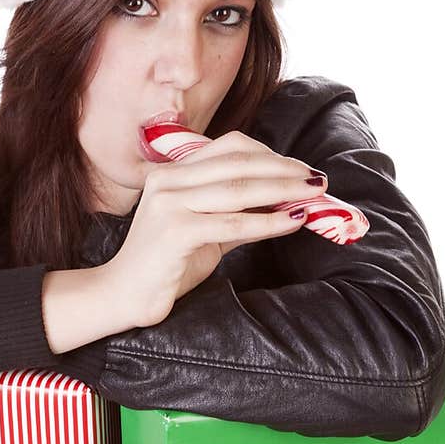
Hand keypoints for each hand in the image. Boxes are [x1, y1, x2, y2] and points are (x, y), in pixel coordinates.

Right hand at [104, 129, 326, 327]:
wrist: (125, 296)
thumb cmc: (167, 263)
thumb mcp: (205, 230)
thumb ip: (238, 213)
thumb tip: (287, 205)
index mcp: (173, 172)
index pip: (230, 147)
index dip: (271, 154)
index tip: (300, 168)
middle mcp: (168, 180)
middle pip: (240, 163)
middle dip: (285, 170)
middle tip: (318, 180)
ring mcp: (169, 204)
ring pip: (240, 189)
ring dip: (284, 191)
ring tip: (315, 197)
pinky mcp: (175, 231)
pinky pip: (234, 223)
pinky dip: (269, 223)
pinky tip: (293, 222)